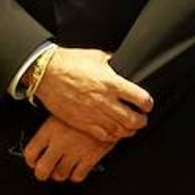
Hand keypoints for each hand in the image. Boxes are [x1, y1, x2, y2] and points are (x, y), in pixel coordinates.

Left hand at [23, 115, 114, 182]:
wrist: (114, 107)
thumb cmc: (89, 106)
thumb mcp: (65, 110)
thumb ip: (53, 126)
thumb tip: (45, 139)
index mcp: (50, 129)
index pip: (30, 153)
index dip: (31, 161)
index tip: (35, 161)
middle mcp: (60, 143)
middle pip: (42, 169)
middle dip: (42, 174)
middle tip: (45, 172)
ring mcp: (75, 151)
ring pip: (60, 174)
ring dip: (60, 174)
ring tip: (63, 169)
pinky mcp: (90, 157)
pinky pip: (78, 176)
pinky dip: (76, 175)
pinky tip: (78, 169)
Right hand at [33, 47, 153, 142]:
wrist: (46, 73)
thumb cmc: (71, 62)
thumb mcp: (98, 57)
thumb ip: (113, 62)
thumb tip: (122, 62)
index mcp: (112, 83)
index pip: (141, 98)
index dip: (148, 104)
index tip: (147, 104)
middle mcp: (105, 100)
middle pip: (132, 119)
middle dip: (141, 121)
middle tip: (142, 119)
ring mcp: (93, 113)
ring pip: (119, 130)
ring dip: (128, 131)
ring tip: (131, 128)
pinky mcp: (81, 122)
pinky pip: (102, 135)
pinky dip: (112, 137)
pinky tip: (114, 133)